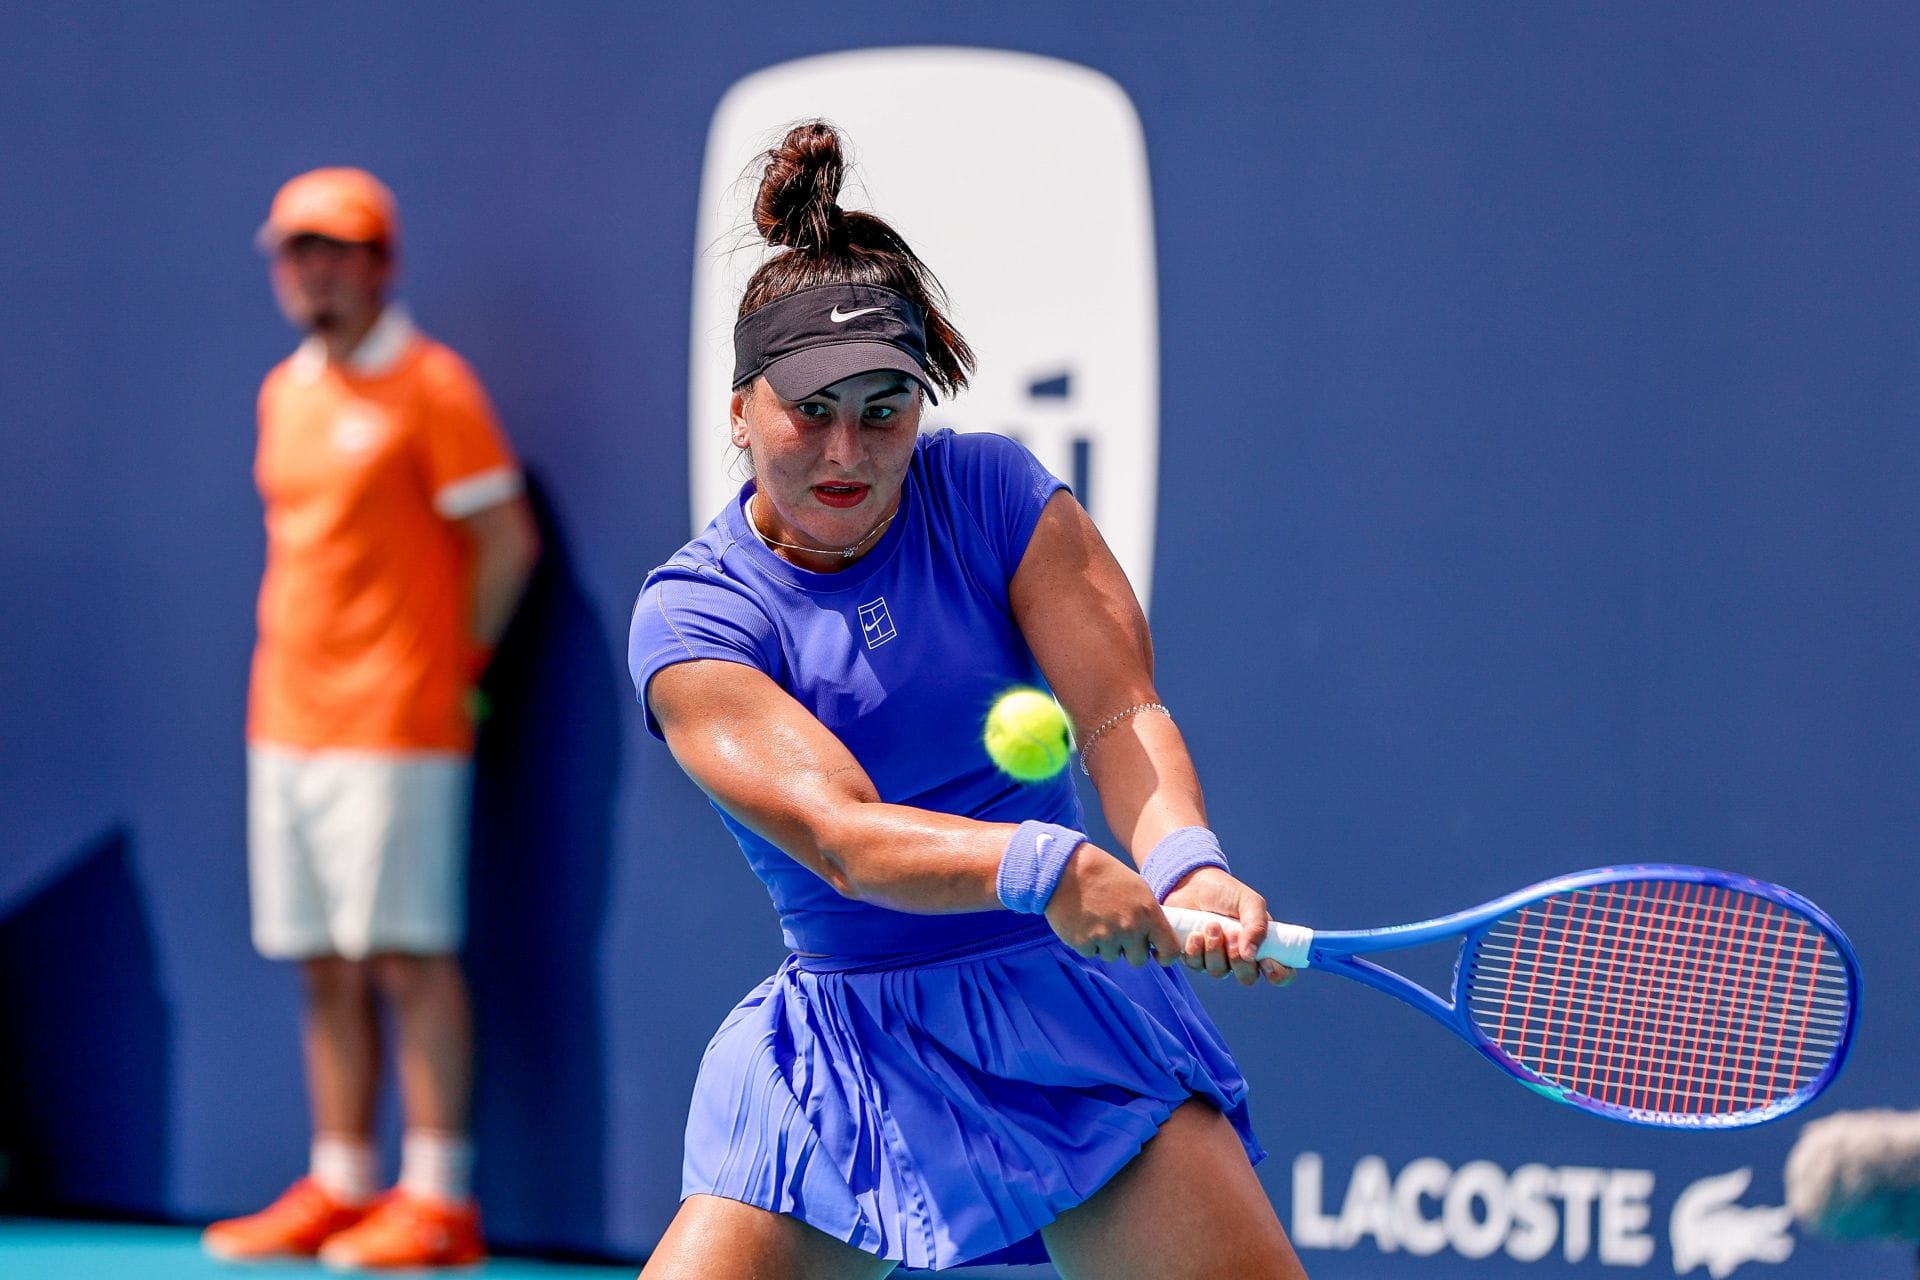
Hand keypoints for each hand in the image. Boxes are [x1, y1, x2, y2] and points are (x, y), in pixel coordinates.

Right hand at [1044, 844, 1178, 966]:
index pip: (1169, 949)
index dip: (1165, 956)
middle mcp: (1130, 928)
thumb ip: (1149, 915)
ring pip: (1113, 956)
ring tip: (1097, 919)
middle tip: (1118, 931)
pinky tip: (1083, 922)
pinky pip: (1092, 953)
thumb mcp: (1137, 888)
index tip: (1157, 954)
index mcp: (1148, 912)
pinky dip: (1088, 942)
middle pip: (1138, 959)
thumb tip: (1156, 937)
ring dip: (1107, 944)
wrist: (1067, 869)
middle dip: (1130, 950)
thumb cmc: (1104, 875)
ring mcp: (1107, 937)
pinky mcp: (1084, 943)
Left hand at [1163, 866, 1294, 986]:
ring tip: (1211, 925)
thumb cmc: (1226, 892)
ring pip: (1219, 973)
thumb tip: (1250, 956)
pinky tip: (1194, 934)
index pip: (1279, 972)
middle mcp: (1241, 957)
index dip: (1278, 975)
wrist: (1192, 882)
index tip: (1268, 963)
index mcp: (1263, 945)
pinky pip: (1196, 966)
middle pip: (1246, 978)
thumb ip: (1257, 926)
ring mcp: (1217, 960)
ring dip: (1214, 950)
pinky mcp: (1194, 958)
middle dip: (1238, 959)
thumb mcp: (1249, 902)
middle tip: (1230, 934)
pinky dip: (1195, 951)